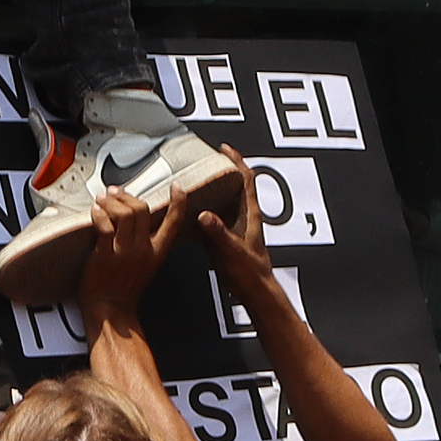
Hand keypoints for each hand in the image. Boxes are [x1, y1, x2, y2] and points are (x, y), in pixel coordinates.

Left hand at [79, 185, 176, 319]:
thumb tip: (134, 218)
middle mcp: (143, 250)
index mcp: (157, 252)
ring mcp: (125, 252)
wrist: (110, 310)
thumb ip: (144, 243)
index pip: (174, 222)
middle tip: (115, 191)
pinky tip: (95, 211)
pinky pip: (104, 226)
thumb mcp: (145, 265)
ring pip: (124, 214)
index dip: (179, 202)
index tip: (177, 188)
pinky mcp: (105, 255)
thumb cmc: (123, 289)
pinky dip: (98, 214)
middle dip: (126, 195)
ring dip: (110, 201)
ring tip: (102, 199)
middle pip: (142, 209)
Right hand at [189, 152, 277, 302]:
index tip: (224, 149)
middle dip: (220, 171)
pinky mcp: (224, 237)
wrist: (254, 292)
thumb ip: (218, 233)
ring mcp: (233, 226)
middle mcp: (242, 217)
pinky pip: (211, 218)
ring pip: (221, 200)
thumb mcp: (232, 251)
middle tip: (203, 161)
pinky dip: (200, 210)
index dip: (237, 161)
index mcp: (250, 214)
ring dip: (209, 190)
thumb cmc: (251, 273)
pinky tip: (186, 211)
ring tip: (192, 181)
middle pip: (233, 185)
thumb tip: (205, 215)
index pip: (246, 179)